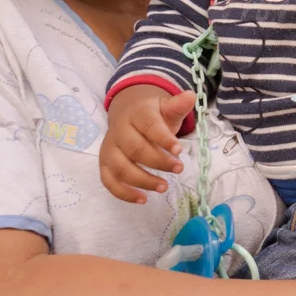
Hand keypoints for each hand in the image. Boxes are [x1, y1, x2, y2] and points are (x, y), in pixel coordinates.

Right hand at [100, 86, 194, 202]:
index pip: (149, 125)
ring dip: (142, 180)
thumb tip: (190, 95)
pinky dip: (123, 193)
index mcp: (137, 114)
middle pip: (135, 149)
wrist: (128, 112)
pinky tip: (142, 199)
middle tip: (178, 169)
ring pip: (120, 167)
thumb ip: (178, 105)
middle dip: (157, 162)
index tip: (179, 150)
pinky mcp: (105, 163)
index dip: (163, 138)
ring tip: (164, 187)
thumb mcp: (166, 108)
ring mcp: (110, 148)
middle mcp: (119, 130)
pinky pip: (109, 181)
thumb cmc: (153, 114)